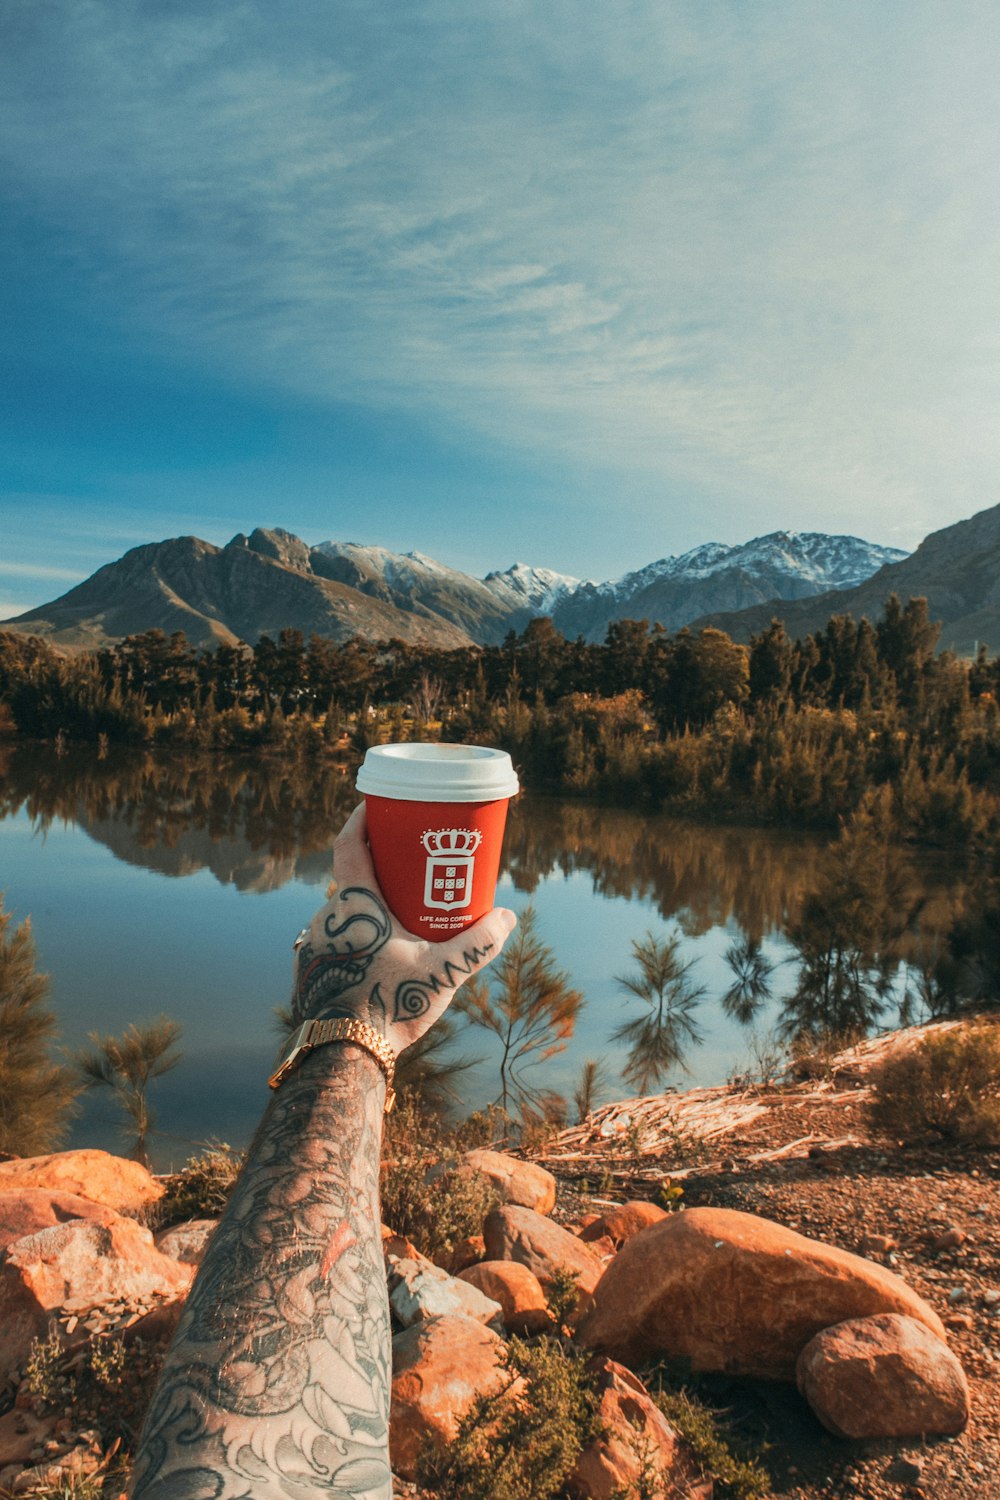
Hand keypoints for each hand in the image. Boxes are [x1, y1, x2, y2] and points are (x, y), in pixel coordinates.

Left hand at [291, 802, 515, 1053]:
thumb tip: (507, 917)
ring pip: (343, 913)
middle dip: (377, 870)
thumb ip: (478, 944)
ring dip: (367, 909)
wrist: (344, 1056)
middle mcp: (327, 918)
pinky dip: (355, 937)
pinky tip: (377, 954)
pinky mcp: (310, 971)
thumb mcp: (442, 973)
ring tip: (399, 916)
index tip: (374, 804)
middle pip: (350, 879)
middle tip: (407, 867)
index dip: (361, 819)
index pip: (348, 845)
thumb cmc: (390, 1006)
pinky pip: (335, 940)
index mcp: (354, 904)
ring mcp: (314, 945)